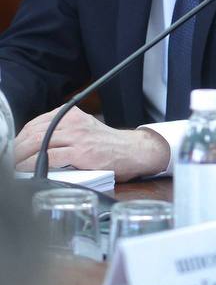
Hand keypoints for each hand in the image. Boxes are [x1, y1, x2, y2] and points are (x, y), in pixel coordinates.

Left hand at [13, 107, 169, 180]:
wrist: (135, 151)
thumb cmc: (109, 145)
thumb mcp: (85, 129)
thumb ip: (64, 132)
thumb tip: (36, 145)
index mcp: (72, 114)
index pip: (36, 123)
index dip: (20, 137)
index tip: (13, 148)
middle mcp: (73, 122)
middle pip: (33, 132)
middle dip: (16, 147)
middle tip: (9, 159)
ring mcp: (77, 137)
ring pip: (38, 143)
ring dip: (20, 156)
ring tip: (12, 166)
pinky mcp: (81, 153)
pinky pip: (48, 157)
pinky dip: (32, 164)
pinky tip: (26, 169)